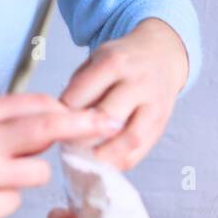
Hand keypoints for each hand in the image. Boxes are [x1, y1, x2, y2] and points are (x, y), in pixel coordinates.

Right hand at [0, 94, 121, 217]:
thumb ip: (5, 118)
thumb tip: (52, 118)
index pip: (38, 105)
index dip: (69, 111)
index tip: (95, 113)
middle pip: (48, 129)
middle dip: (83, 127)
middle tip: (107, 125)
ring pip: (37, 172)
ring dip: (28, 175)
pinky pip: (14, 202)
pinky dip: (4, 200)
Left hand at [59, 17, 188, 170]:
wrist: (162, 55)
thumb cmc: (121, 62)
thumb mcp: (95, 61)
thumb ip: (78, 88)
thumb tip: (61, 123)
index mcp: (113, 63)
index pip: (79, 98)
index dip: (62, 116)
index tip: (55, 126)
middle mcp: (136, 83)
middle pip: (104, 118)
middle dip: (80, 138)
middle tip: (67, 146)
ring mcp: (152, 106)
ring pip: (127, 139)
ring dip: (102, 156)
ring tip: (84, 160)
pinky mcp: (160, 125)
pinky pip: (138, 152)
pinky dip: (117, 163)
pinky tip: (103, 163)